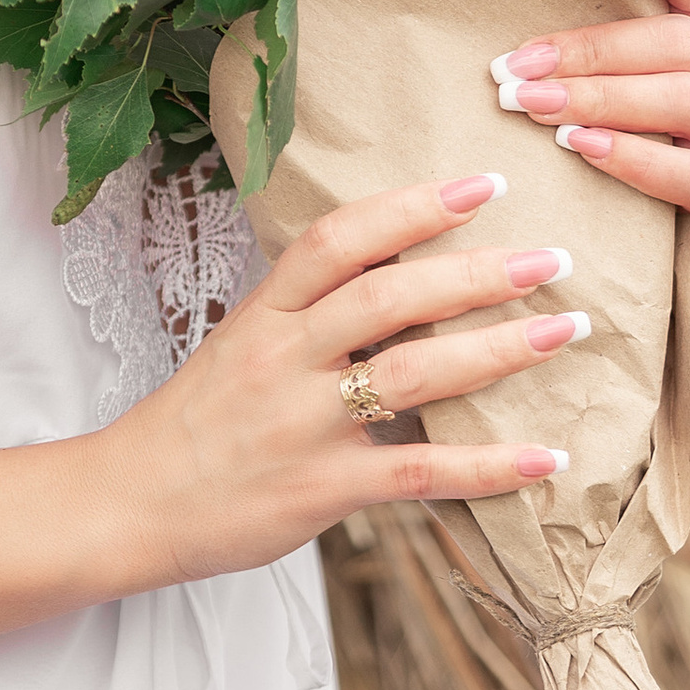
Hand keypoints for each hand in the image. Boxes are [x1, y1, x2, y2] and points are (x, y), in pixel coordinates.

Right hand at [99, 170, 585, 584]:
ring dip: (497, 349)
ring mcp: (301, 424)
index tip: (483, 185)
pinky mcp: (320, 489)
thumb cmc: (196, 421)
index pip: (340, 240)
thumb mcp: (241, 343)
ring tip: (563, 330)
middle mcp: (282, 358)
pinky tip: (544, 456)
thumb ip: (312, 310)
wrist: (126, 504)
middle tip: (551, 257)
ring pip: (411, 373)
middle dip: (477, 272)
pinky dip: (487, 466)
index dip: (414, 206)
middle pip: (388, 297)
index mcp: (263, 314)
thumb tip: (405, 271)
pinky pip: (417, 473)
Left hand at [487, 0, 689, 216]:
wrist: (647, 195)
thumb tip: (519, 22)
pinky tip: (580, 146)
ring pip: (684, 99)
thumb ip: (588, 22)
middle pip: (676, 40)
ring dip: (601, 100)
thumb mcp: (613, 53)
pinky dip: (633, 158)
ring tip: (536, 105)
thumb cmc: (616, 101)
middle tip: (519, 66)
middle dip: (591, 51)